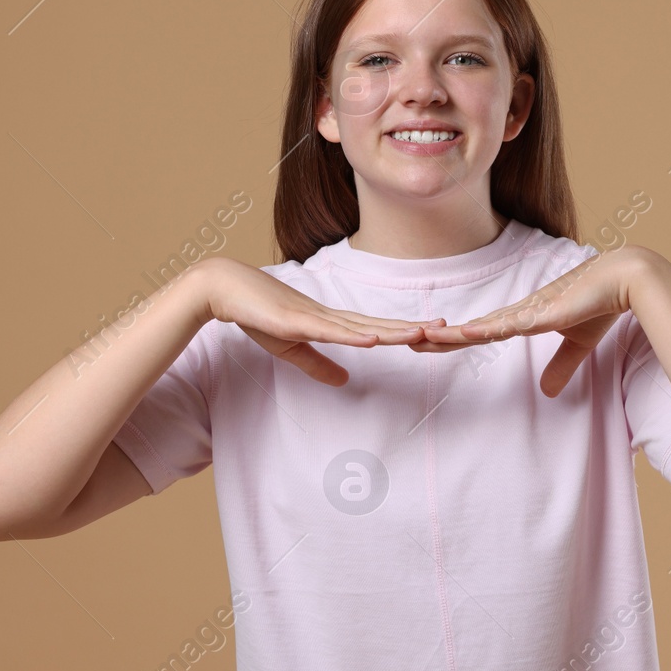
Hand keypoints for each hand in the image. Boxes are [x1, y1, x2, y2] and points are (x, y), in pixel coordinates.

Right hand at [198, 258, 444, 386]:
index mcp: (331, 322)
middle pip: (377, 325)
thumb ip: (318, 365)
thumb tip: (345, 382)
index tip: (431, 332)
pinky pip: (331, 331)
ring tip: (420, 332)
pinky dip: (353, 336)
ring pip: (361, 327)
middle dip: (410, 327)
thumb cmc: (257, 314)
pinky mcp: (297, 321)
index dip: (402, 331)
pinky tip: (374, 340)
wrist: (225, 289)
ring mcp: (315, 316)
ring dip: (390, 331)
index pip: (374, 329)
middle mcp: (330, 316)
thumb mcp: (291, 347)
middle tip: (445, 328)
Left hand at [414, 246, 646, 396]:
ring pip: (482, 326)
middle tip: (405, 342)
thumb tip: (547, 392)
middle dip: (439, 338)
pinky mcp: (544, 313)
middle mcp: (518, 313)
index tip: (425, 345)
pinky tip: (467, 333)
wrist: (625, 280)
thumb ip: (561, 366)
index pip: (478, 333)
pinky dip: (488, 329)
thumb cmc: (601, 304)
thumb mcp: (578, 345)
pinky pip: (511, 324)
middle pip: (470, 329)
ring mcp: (529, 311)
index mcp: (522, 319)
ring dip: (453, 334)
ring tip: (422, 338)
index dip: (452, 340)